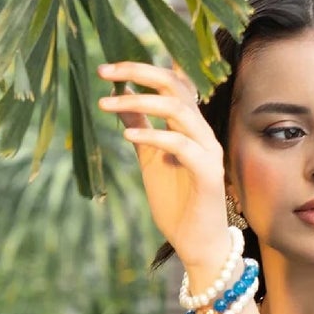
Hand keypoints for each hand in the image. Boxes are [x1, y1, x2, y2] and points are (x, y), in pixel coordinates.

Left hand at [97, 60, 230, 274]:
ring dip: (140, 101)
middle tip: (104, 70)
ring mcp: (208, 151)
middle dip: (138, 72)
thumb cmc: (177, 204)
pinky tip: (128, 134)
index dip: (142, 68)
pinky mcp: (208, 173)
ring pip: (177, 109)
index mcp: (189, 126)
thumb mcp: (150, 159)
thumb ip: (140, 127)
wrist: (196, 245)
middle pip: (175, 84)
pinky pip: (180, 145)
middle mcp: (202, 131)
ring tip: (106, 104)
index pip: (173, 82)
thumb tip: (120, 98)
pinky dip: (153, 135)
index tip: (107, 68)